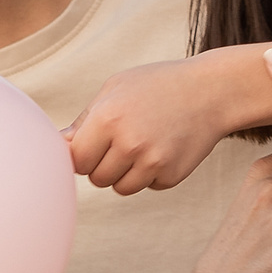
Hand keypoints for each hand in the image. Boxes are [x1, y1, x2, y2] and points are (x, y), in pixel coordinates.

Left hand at [67, 56, 231, 193]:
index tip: (92, 145)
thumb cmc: (158, 85)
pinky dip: (151, 174)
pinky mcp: (171, 176)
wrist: (212, 91)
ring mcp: (152, 162)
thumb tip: (59, 146)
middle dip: (103, 164)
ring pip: (120, 187)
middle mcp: (129, 144)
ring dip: (125, 173)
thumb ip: (85, 120)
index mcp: (108, 119)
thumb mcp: (116, 88)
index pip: (77, 160)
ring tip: (143, 144)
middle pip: (96, 178)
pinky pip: (147, 186)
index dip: (82, 154)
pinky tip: (164, 148)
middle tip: (123, 140)